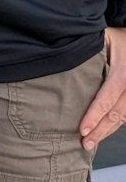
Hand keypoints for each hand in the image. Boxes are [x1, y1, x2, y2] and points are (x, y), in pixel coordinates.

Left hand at [80, 24, 125, 151]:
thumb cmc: (116, 38)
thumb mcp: (102, 38)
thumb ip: (88, 52)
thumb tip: (63, 61)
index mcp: (123, 71)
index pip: (107, 98)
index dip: (95, 115)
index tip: (82, 130)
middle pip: (117, 113)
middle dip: (101, 130)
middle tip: (85, 143)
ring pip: (124, 116)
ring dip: (108, 130)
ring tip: (92, 141)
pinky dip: (115, 123)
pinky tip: (103, 130)